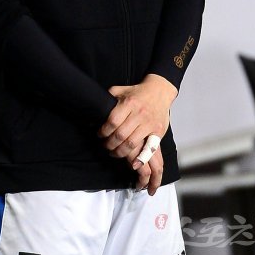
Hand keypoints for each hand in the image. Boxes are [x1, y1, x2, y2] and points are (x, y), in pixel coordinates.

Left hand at [98, 74, 177, 194]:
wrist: (160, 91)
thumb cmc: (138, 92)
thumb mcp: (122, 90)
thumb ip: (110, 96)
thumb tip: (95, 106)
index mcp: (129, 103)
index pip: (112, 121)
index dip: (103, 131)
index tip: (100, 135)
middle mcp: (139, 113)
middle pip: (120, 135)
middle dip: (110, 144)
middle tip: (105, 146)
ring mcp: (149, 123)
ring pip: (131, 144)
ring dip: (120, 152)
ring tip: (114, 152)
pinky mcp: (158, 131)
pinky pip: (148, 148)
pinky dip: (140, 158)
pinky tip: (132, 164)